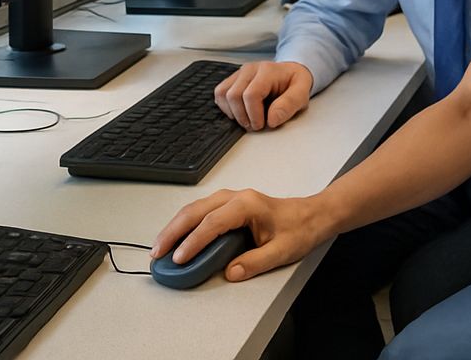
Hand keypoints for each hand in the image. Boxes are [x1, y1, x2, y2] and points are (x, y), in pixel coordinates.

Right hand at [150, 188, 330, 280]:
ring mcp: (231, 198)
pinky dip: (185, 223)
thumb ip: (255, 262)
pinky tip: (177, 237)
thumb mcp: (282, 251)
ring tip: (160, 247)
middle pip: (196, 210)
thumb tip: (230, 272)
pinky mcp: (229, 205)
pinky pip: (201, 211)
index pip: (213, 222)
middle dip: (173, 231)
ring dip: (175, 226)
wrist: (313, 215)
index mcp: (247, 205)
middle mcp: (236, 197)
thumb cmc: (300, 228)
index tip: (180, 258)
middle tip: (158, 253)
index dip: (194, 241)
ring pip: (195, 208)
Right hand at [214, 61, 313, 130]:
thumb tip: (272, 119)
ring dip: (233, 112)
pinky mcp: (233, 79)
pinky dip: (226, 107)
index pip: (251, 94)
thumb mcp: (302, 94)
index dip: (254, 115)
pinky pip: (219, 93)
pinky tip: (240, 112)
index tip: (263, 124)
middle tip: (256, 125)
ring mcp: (239, 73)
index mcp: (268, 70)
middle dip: (243, 116)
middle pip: (234, 95)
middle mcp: (250, 69)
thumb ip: (289, 105)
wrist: (290, 73)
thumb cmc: (294, 85)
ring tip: (248, 118)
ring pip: (223, 94)